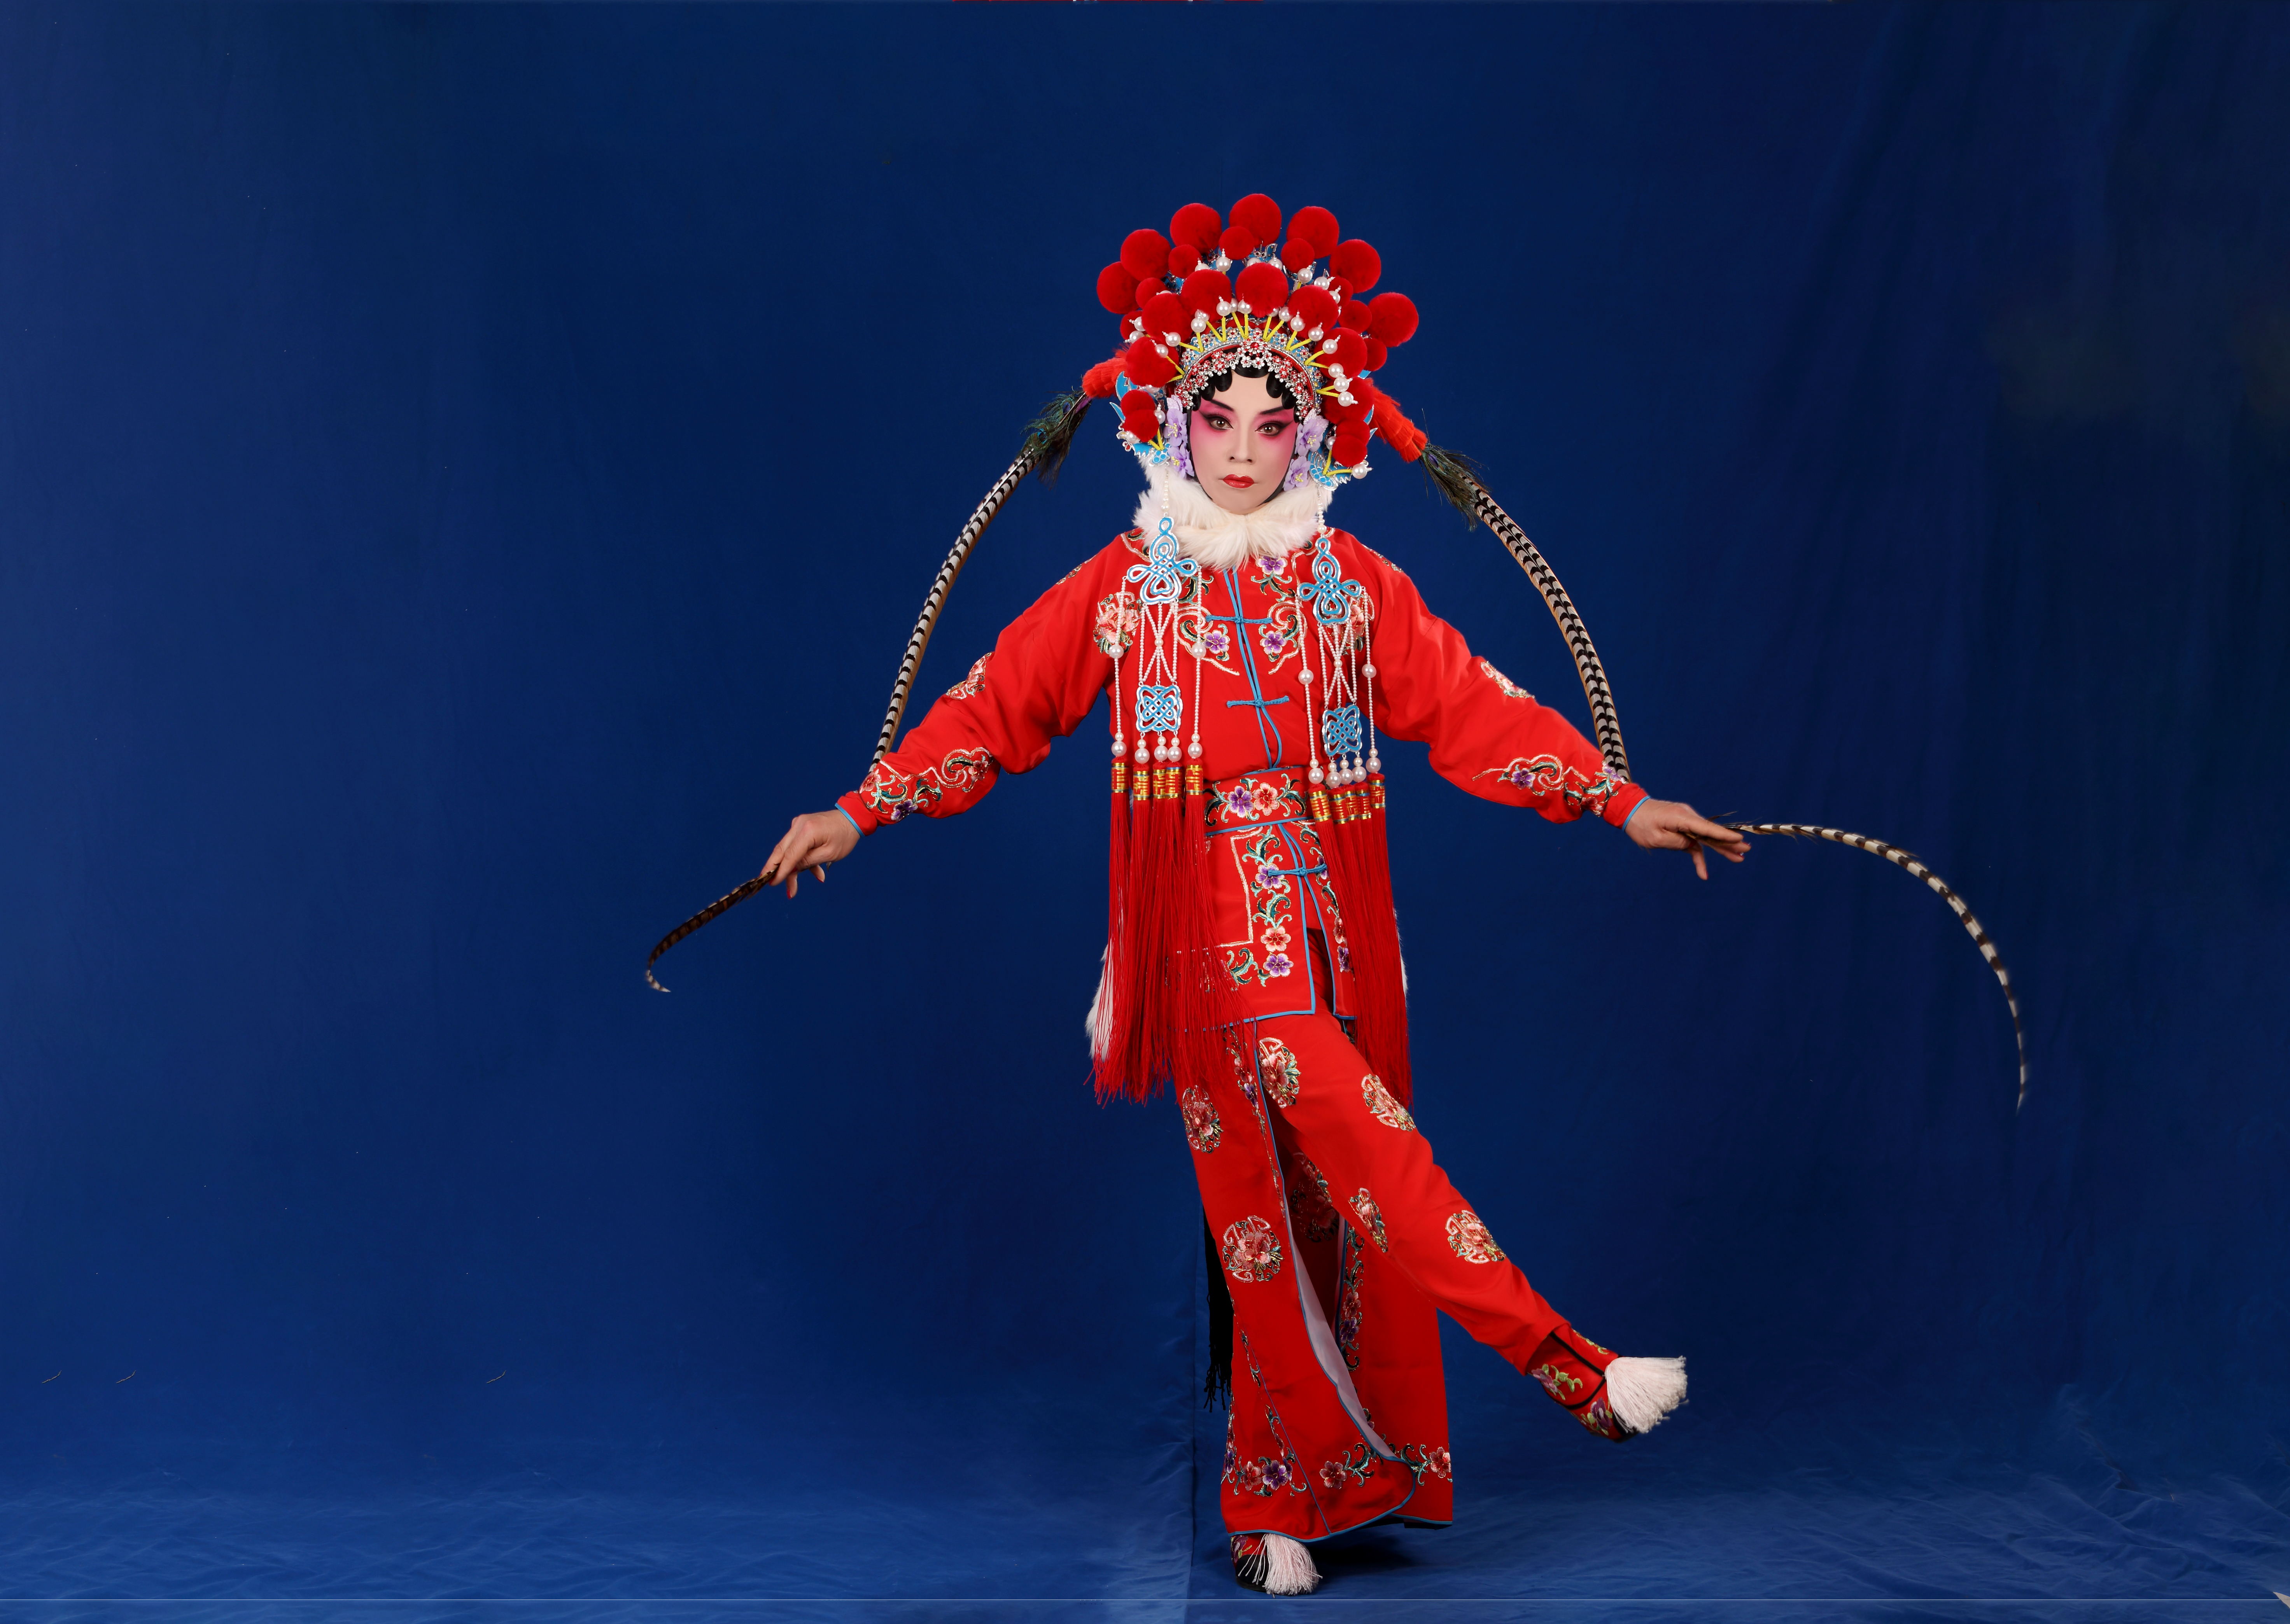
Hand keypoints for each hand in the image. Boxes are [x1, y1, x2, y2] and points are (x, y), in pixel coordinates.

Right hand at [758, 810, 860, 898]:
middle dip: (774, 868)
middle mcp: (799, 825)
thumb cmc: (844, 837)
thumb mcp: (828, 854)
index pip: (789, 855)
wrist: (852, 818)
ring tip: (793, 888)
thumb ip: (808, 862)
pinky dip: (800, 859)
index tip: (772, 883)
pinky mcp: (800, 826)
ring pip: (787, 849)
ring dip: (790, 868)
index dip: (780, 871)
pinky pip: (795, 845)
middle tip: (767, 883)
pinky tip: (816, 872)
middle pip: (781, 850)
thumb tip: (790, 870)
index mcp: (807, 831)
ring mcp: (798, 824)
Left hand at [1623, 797, 1747, 880]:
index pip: (1707, 828)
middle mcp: (1687, 817)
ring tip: (1738, 858)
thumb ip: (1677, 842)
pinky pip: (1693, 842)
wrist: (1629, 810)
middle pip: (1711, 833)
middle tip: (1746, 850)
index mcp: (1682, 818)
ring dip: (1720, 849)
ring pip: (1705, 838)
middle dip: (1729, 843)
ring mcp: (1685, 822)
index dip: (1724, 835)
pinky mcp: (1681, 828)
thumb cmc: (1641, 824)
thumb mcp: (1656, 838)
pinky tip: (1703, 872)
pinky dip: (1698, 855)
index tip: (1739, 839)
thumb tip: (1693, 845)